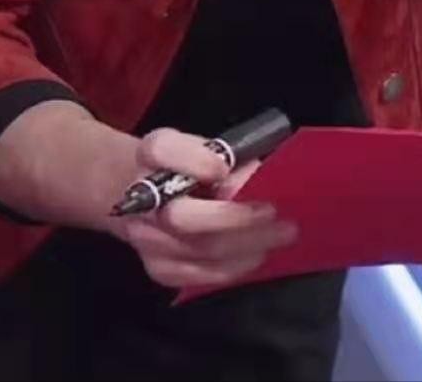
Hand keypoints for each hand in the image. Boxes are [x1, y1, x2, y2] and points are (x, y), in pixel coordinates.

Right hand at [113, 125, 298, 289]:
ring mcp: (146, 238)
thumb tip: (256, 176)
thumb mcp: (204, 146)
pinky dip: (233, 266)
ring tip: (279, 235)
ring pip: (199, 250)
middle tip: (272, 212)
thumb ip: (229, 156)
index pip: (163, 151)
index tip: (224, 168)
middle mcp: (142, 197)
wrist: (146, 194)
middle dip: (233, 218)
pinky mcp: (158, 268)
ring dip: (245, 244)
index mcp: (153, 153)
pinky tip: (258, 254)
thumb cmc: (186, 165)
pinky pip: (200, 275)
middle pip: (181, 217)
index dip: (195, 161)